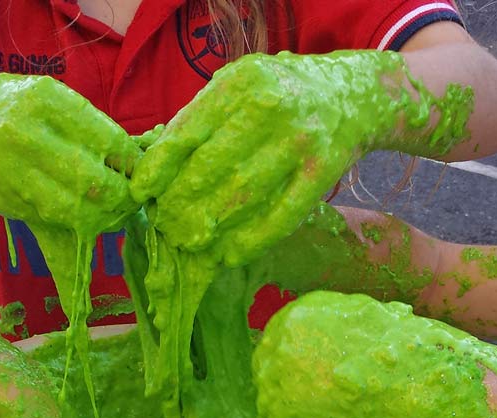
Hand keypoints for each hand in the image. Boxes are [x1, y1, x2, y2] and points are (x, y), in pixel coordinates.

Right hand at [0, 70, 140, 234]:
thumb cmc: (10, 110)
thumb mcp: (47, 101)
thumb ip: (87, 127)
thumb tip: (136, 158)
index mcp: (47, 101)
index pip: (112, 142)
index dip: (132, 164)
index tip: (138, 171)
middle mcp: (30, 135)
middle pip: (99, 182)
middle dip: (123, 196)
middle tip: (129, 197)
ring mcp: (17, 172)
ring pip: (80, 209)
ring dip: (105, 216)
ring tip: (113, 210)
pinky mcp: (11, 200)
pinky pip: (58, 219)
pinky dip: (81, 222)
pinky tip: (89, 216)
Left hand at [131, 51, 471, 267]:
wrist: (355, 94)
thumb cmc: (281, 96)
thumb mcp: (239, 89)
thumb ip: (199, 119)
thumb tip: (150, 160)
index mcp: (239, 83)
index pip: (186, 132)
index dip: (158, 169)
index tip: (141, 195)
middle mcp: (270, 107)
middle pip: (211, 170)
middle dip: (181, 206)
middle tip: (167, 230)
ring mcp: (299, 140)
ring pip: (242, 196)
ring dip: (211, 228)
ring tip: (190, 245)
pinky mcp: (322, 171)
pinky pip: (281, 215)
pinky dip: (251, 241)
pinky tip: (229, 255)